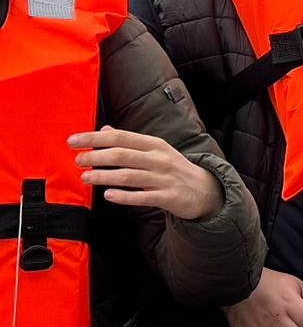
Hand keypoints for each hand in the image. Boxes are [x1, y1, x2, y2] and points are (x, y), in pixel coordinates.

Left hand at [70, 125, 222, 222]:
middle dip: (96, 156)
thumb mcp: (156, 150)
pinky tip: (108, 195)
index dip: (95, 138)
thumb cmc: (174, 168)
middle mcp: (159, 159)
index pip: (120, 137)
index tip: (73, 140)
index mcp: (155, 145)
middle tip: (78, 160)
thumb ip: (130, 141)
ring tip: (86, 177)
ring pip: (128, 176)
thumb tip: (105, 129)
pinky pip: (142, 197)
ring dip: (104, 176)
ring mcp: (164, 178)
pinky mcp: (168, 197)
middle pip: (122, 155)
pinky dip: (124, 196)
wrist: (205, 189)